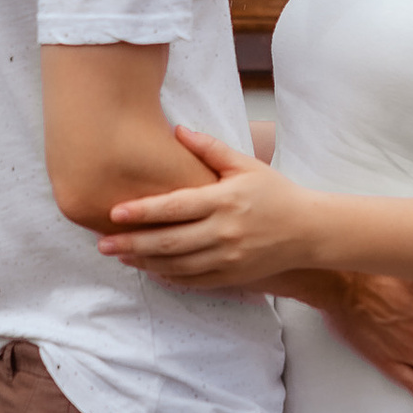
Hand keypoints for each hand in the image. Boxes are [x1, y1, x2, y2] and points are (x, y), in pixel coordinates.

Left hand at [100, 125, 318, 286]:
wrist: (309, 230)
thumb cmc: (275, 193)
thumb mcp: (246, 165)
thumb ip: (209, 149)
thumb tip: (176, 130)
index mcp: (225, 201)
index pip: (175, 208)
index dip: (143, 212)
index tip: (115, 212)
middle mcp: (225, 232)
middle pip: (170, 242)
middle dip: (133, 243)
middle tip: (103, 244)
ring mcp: (229, 258)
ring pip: (178, 266)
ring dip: (145, 262)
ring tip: (120, 257)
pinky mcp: (233, 277)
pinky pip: (194, 281)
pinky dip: (169, 278)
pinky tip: (150, 270)